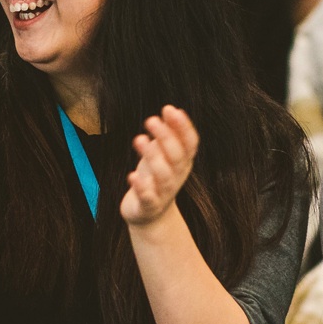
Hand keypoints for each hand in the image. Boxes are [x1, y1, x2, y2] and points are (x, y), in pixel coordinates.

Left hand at [120, 106, 197, 225]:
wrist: (150, 214)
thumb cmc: (156, 176)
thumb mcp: (162, 154)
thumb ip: (168, 134)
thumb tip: (170, 109)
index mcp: (183, 162)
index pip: (190, 143)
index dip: (183, 127)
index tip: (170, 109)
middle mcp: (177, 176)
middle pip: (176, 156)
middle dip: (166, 137)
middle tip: (151, 120)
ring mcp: (164, 192)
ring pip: (164, 176)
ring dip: (153, 157)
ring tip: (139, 139)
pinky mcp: (149, 206)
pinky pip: (148, 198)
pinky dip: (142, 187)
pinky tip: (132, 175)